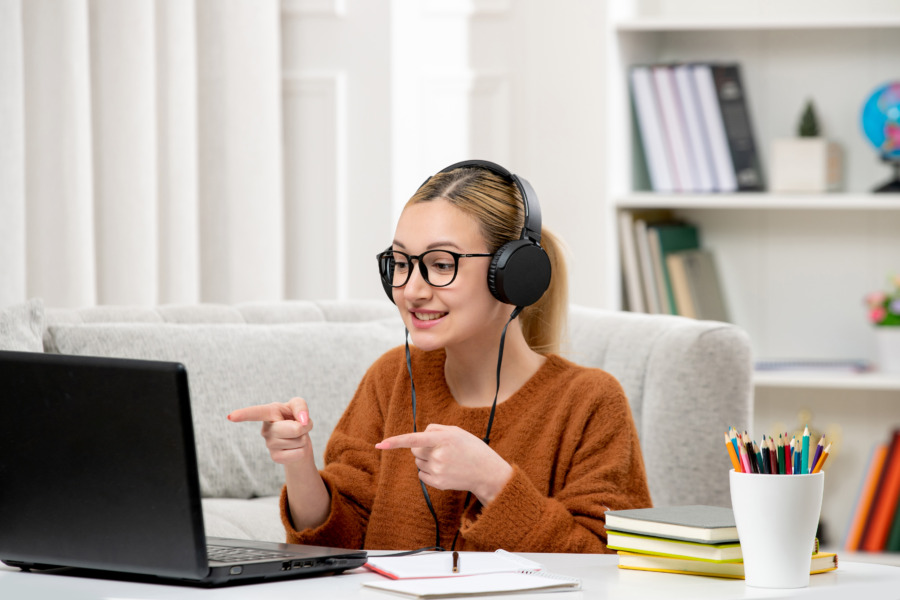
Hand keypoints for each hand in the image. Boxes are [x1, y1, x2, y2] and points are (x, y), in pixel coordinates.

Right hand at [228, 398, 313, 464]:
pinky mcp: (275, 457)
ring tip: (296, 436)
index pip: (257, 413)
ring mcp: (269, 445)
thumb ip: (301, 407)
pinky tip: (294, 447)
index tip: (230, 417)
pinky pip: (299, 453)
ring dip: (304, 438)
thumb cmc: (295, 418)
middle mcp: (266, 429)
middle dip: (304, 427)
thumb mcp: (297, 406)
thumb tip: (302, 421)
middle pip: (295, 429)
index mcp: (269, 412)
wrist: (298, 439)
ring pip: (299, 441)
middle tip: (300, 426)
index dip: (244, 414)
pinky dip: (303, 450)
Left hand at [376, 424, 513, 504]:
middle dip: (422, 448)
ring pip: (418, 462)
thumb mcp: (456, 432)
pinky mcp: (438, 484)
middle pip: (414, 450)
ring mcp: (438, 471)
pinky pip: (421, 474)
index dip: (396, 442)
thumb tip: (417, 437)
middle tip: (440, 449)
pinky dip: (428, 471)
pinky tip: (444, 470)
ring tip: (446, 460)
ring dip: (427, 459)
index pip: (415, 439)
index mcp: (444, 439)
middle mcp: (439, 456)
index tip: (380, 444)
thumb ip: (435, 429)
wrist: (486, 472)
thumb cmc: (470, 448)